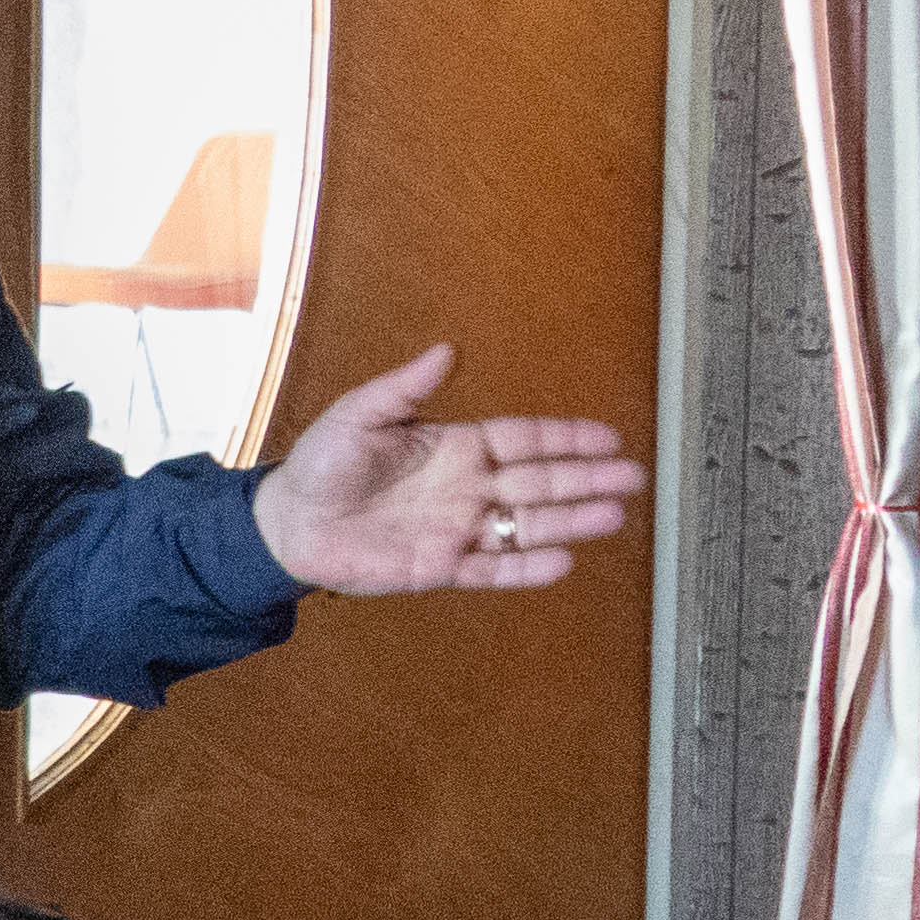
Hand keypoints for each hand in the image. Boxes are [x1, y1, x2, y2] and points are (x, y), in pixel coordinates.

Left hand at [247, 342, 648, 594]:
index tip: (610, 436)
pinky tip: (562, 563)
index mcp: (455, 447)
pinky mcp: (440, 567)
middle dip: (587, 478)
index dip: (567, 438)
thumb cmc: (320, 465)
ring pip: (525, 524)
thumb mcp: (359, 415)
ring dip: (570, 521)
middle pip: (539, 481)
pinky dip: (525, 568)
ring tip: (614, 517)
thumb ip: (404, 387)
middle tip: (633, 477)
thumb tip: (446, 350)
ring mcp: (458, 528)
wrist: (285, 524)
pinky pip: (492, 569)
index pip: (524, 439)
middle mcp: (467, 487)